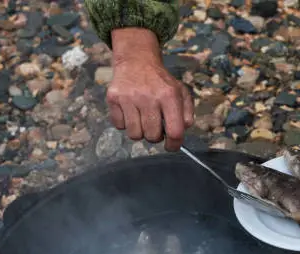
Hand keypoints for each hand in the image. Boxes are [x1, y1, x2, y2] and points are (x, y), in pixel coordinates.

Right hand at [107, 28, 194, 150]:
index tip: (171, 146)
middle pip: (152, 136)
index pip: (174, 131)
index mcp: (169, 96)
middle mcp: (149, 97)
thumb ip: (186, 113)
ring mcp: (129, 98)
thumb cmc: (161, 82)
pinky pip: (119, 126)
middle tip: (154, 127)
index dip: (174, 145)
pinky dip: (125, 124)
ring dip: (139, 132)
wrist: (137, 61)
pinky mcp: (113, 98)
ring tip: (142, 119)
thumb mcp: (180, 92)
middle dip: (155, 136)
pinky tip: (130, 112)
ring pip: (134, 135)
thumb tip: (182, 130)